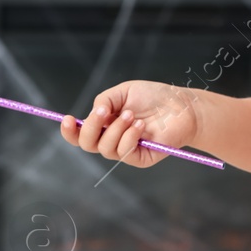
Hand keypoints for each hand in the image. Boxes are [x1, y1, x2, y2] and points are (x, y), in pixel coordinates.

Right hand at [59, 80, 200, 168]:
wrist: (182, 106)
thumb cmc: (155, 97)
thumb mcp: (124, 91)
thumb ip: (104, 100)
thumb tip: (93, 113)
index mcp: (105, 124)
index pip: (80, 134)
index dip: (69, 131)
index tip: (67, 118)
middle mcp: (112, 138)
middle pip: (87, 144)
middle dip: (91, 127)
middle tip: (105, 111)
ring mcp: (126, 150)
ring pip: (105, 148)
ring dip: (116, 129)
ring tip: (132, 115)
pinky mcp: (140, 158)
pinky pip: (124, 153)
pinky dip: (129, 137)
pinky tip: (141, 125)